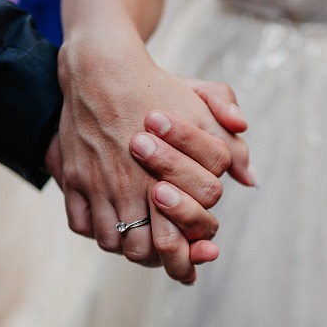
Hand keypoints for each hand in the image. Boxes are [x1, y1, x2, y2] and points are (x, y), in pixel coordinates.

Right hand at [50, 35, 253, 282]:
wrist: (103, 68)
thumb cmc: (159, 89)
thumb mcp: (206, 109)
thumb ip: (232, 145)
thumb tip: (251, 181)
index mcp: (168, 172)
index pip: (184, 232)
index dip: (194, 245)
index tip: (199, 247)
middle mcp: (131, 184)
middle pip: (145, 250)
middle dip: (162, 258)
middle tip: (170, 251)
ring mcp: (98, 183)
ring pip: (113, 243)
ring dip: (129, 246)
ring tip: (143, 238)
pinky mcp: (74, 178)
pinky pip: (82, 226)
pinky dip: (98, 232)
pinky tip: (113, 223)